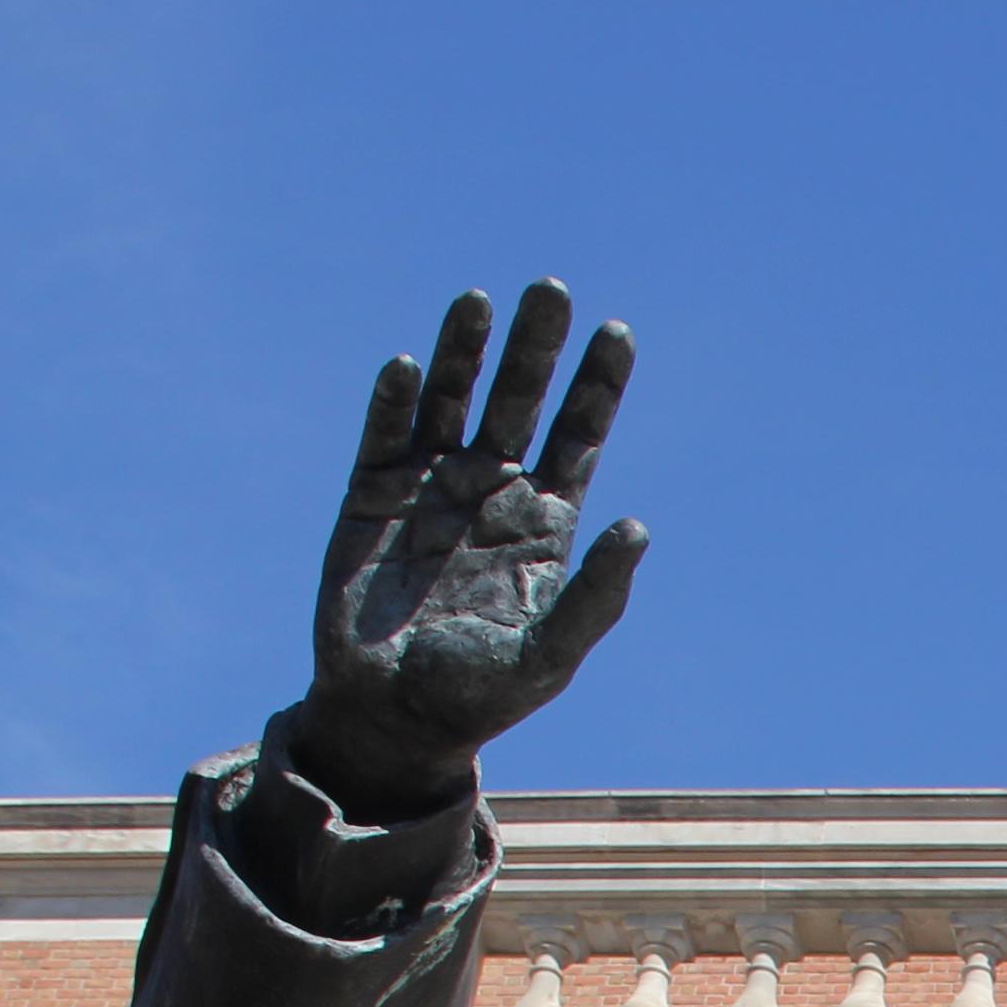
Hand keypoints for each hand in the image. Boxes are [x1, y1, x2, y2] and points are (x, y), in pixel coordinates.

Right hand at [295, 282, 643, 813]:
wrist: (392, 717)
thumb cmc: (479, 695)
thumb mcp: (548, 655)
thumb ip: (594, 597)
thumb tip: (637, 528)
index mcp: (542, 522)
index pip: (578, 436)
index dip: (597, 384)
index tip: (616, 329)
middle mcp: (490, 491)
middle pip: (520, 401)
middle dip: (536, 347)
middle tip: (551, 289)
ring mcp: (429, 488)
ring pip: (451, 401)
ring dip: (463, 351)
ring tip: (477, 301)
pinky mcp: (369, 498)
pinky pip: (383, 436)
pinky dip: (394, 401)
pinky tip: (407, 366)